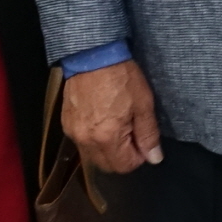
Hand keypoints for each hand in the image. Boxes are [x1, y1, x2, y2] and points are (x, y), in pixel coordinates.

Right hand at [61, 58, 162, 172]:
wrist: (93, 55)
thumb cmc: (122, 77)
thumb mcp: (143, 105)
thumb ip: (148, 135)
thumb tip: (154, 158)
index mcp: (107, 138)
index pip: (124, 166)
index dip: (138, 157)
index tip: (143, 140)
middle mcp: (86, 140)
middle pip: (107, 166)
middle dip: (123, 156)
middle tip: (132, 133)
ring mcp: (73, 132)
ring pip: (93, 156)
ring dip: (108, 150)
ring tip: (117, 125)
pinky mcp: (66, 123)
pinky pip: (82, 143)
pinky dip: (94, 139)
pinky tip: (102, 120)